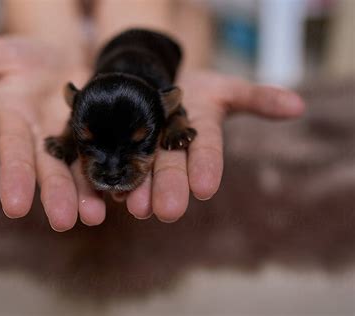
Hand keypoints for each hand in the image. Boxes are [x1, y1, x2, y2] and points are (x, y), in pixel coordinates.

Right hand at [0, 36, 106, 230]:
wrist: (64, 54)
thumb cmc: (25, 56)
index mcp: (16, 124)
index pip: (12, 154)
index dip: (12, 178)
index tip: (14, 207)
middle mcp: (43, 140)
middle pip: (49, 170)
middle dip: (56, 195)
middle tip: (64, 221)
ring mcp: (73, 141)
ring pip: (80, 171)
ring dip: (87, 194)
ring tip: (96, 216)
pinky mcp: (100, 136)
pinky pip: (107, 156)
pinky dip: (113, 173)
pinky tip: (125, 192)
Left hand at [124, 71, 304, 221]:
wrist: (152, 81)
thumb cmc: (195, 90)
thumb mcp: (225, 88)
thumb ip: (256, 98)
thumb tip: (297, 106)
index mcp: (198, 132)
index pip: (205, 151)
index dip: (206, 167)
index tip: (206, 187)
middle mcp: (170, 145)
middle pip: (170, 167)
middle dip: (170, 188)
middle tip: (168, 212)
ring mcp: (143, 146)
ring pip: (141, 168)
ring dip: (139, 189)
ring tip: (136, 207)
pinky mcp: (116, 143)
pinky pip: (112, 157)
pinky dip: (109, 175)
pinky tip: (106, 191)